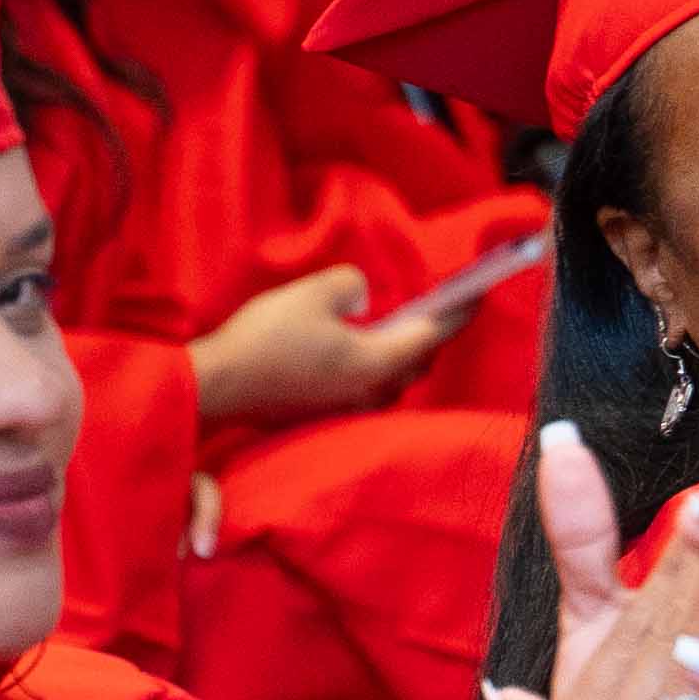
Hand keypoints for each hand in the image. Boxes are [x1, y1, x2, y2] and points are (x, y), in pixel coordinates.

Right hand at [192, 259, 476, 428]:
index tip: (479, 294)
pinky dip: (375, 368)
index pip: (434, 335)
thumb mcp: (312, 294)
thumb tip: (360, 295)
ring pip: (394, 380)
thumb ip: (349, 285)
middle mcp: (372, 392)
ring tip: (398, 327)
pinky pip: (368, 389)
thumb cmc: (265, 339)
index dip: (460, 312)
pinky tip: (358, 351)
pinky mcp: (327, 414)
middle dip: (432, 335)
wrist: (219, 387)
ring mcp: (349, 408)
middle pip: (418, 363)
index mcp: (377, 362)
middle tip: (437, 308)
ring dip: (402, 355)